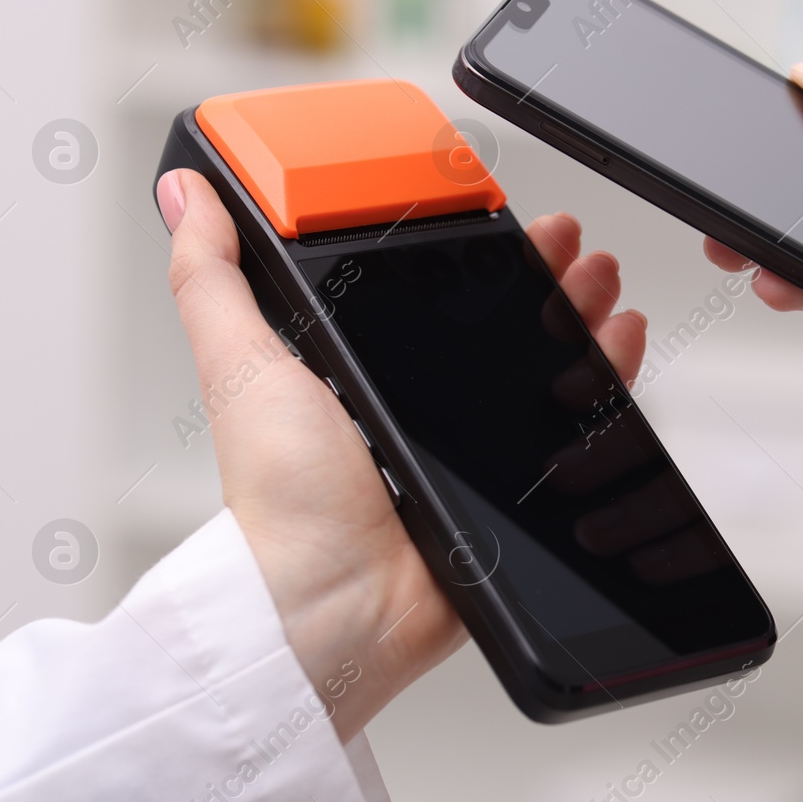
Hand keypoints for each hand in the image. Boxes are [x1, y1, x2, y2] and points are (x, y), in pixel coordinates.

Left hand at [156, 169, 646, 739]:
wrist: (333, 605)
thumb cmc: (281, 503)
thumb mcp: (239, 366)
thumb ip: (211, 279)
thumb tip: (184, 196)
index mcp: (356, 371)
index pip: (426, 290)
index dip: (469, 248)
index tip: (499, 214)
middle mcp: (414, 405)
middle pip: (496, 319)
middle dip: (540, 269)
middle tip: (564, 240)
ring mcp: (467, 447)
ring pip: (542, 361)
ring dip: (579, 309)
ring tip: (597, 277)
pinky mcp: (510, 489)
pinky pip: (574, 424)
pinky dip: (607, 378)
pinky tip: (618, 341)